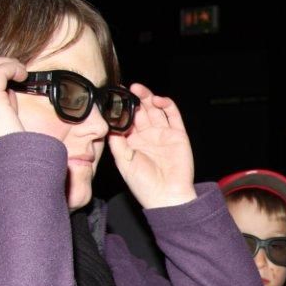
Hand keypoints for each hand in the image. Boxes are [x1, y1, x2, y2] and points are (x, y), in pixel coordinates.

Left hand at [108, 83, 196, 208]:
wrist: (167, 196)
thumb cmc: (143, 184)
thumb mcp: (123, 161)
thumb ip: (116, 141)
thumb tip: (107, 122)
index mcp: (133, 143)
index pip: (126, 119)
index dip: (122, 107)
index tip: (114, 96)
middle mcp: (148, 136)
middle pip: (141, 111)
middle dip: (134, 99)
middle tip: (127, 89)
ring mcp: (163, 134)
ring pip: (155, 110)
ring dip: (148, 98)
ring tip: (139, 90)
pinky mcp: (178, 135)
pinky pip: (173, 115)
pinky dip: (167, 105)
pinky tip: (157, 100)